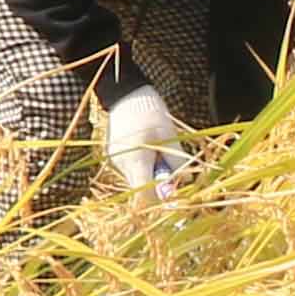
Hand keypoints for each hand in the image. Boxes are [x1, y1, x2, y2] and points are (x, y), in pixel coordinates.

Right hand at [102, 88, 194, 202]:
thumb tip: (182, 184)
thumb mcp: (170, 137)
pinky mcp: (112, 156)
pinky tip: (145, 147)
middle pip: (141, 188)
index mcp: (136, 161)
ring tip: (156, 149)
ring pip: (137, 178)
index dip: (160, 199)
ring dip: (150, 172)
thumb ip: (175, 163)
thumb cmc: (152, 114)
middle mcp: (122, 164)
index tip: (172, 193)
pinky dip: (142, 164)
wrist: (126, 96)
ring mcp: (115, 161)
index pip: (145, 196)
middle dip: (158, 182)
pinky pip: (131, 169)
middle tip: (167, 162)